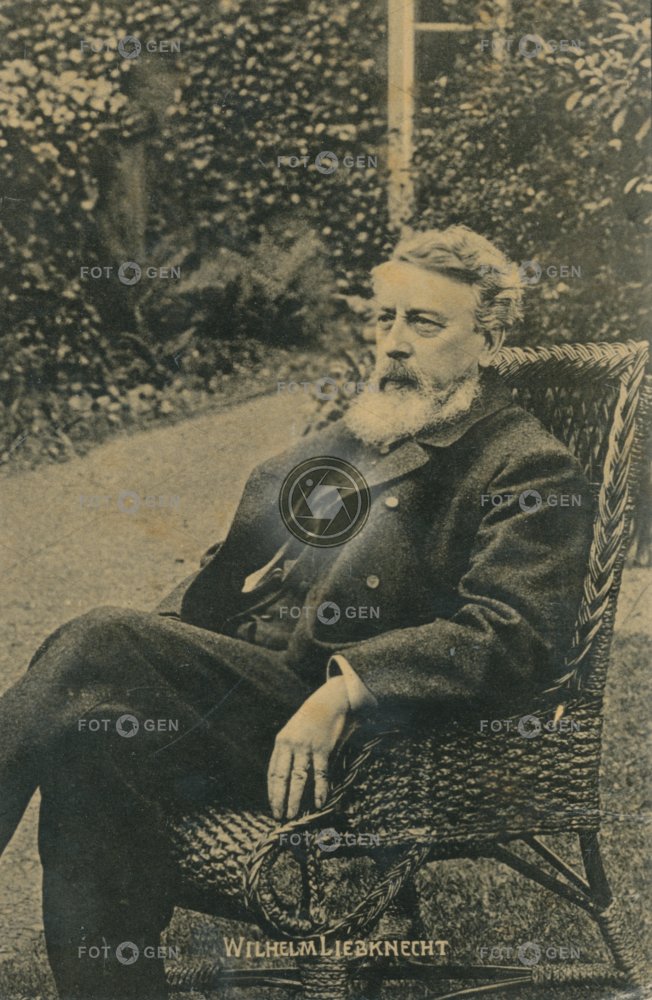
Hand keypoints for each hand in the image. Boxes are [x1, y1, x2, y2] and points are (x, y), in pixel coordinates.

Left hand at [267, 676, 351, 820]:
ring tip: (293, 813)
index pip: (273, 771)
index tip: (273, 805)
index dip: (272, 790)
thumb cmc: (312, 718)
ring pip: (298, 778)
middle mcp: (291, 745)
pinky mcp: (322, 748)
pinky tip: (319, 801)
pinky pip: (320, 773)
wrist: (330, 700)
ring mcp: (306, 746)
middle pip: (282, 777)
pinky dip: (320, 789)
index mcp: (281, 741)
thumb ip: (290, 750)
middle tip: (279, 816)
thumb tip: (287, 775)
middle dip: (280, 798)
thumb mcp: (294, 730)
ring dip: (295, 798)